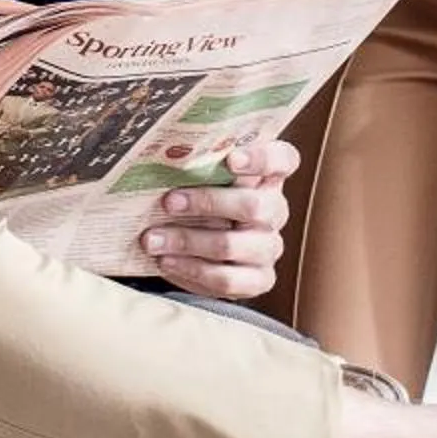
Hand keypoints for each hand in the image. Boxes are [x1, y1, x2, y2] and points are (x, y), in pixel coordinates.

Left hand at [142, 139, 298, 302]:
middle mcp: (274, 211)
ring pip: (232, 245)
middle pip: (255, 206)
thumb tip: (163, 157)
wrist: (199, 247)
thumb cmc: (198, 199)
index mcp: (268, 176)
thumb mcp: (201, 178)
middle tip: (169, 202)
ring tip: (153, 239)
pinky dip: (191, 270)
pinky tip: (166, 261)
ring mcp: (269, 247)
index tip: (231, 159)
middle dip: (208, 203)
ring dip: (187, 241)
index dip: (262, 159)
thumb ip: (197, 166)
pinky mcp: (259, 279)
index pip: (283, 159)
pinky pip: (227, 279)